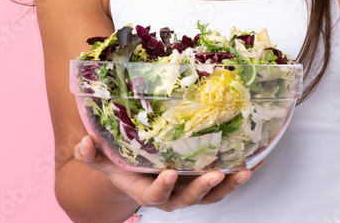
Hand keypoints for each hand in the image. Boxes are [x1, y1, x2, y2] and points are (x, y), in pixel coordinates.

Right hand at [73, 135, 260, 212]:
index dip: (163, 187)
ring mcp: (191, 188)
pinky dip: (239, 172)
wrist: (137, 172)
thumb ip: (92, 154)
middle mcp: (172, 194)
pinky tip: (255, 159)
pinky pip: (225, 181)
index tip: (170, 173)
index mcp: (147, 191)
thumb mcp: (104, 160)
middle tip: (214, 174)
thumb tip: (84, 142)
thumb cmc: (122, 164)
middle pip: (189, 197)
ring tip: (243, 171)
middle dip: (202, 187)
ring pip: (212, 193)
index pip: (155, 195)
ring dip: (229, 184)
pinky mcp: (205, 179)